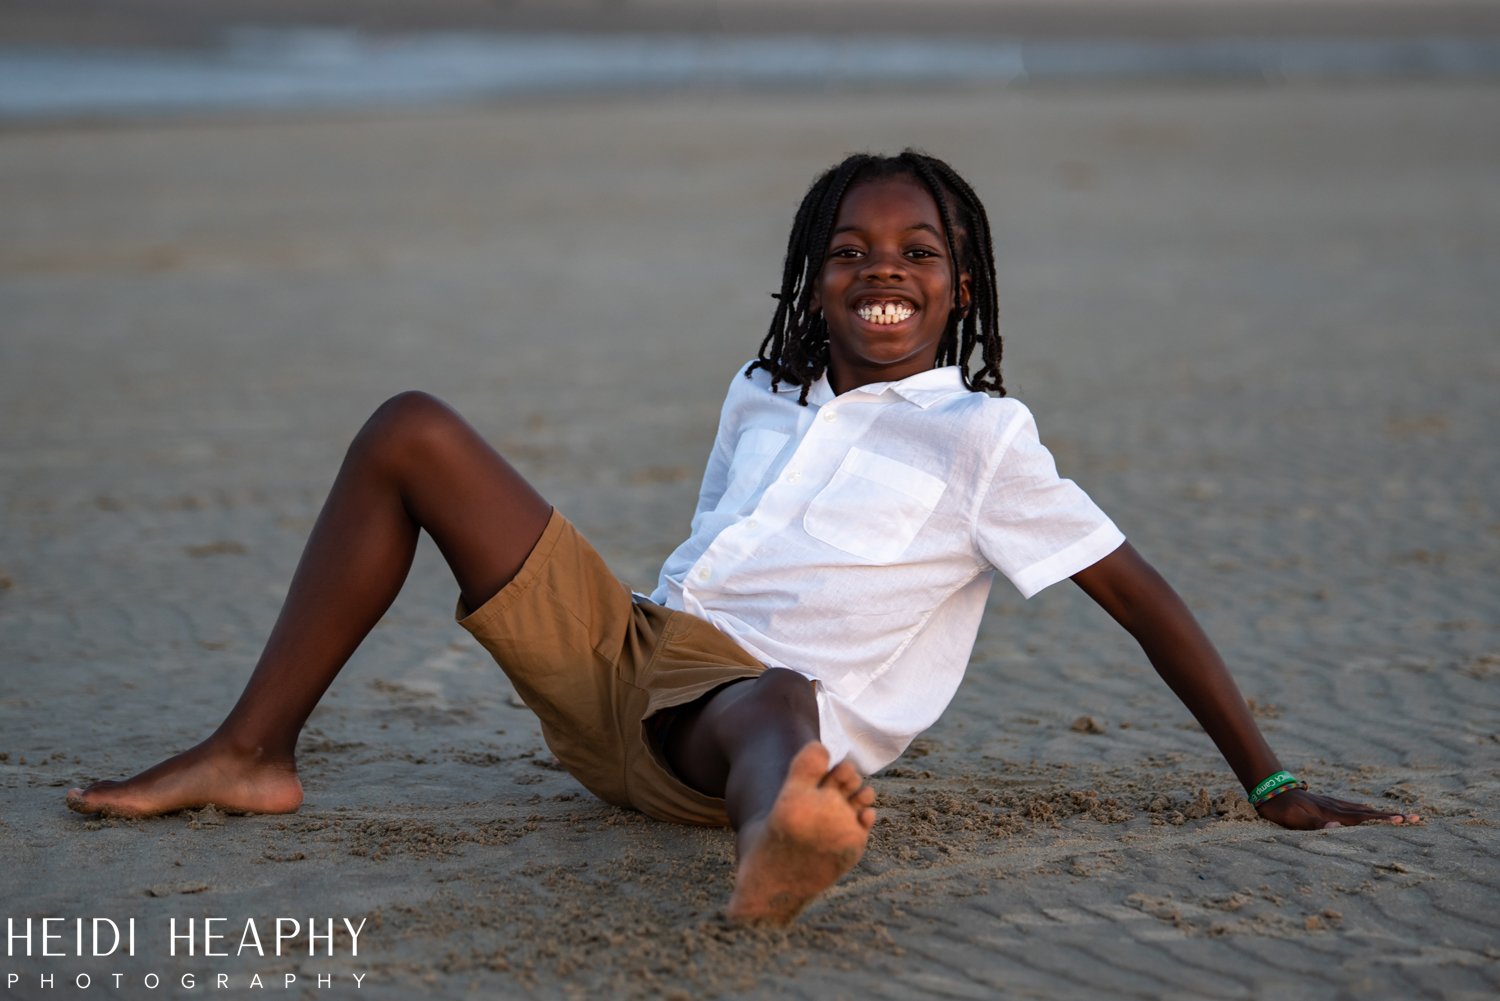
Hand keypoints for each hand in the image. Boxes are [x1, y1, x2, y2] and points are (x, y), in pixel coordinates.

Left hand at [1255, 789, 1420, 829]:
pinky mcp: (1326, 801)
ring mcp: (1332, 802)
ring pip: (1362, 808)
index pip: (1362, 818)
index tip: (1403, 821)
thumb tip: (1337, 828)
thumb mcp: (1294, 820)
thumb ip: (1314, 825)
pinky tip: (1366, 811)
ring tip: (1399, 816)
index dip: (1382, 820)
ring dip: (1381, 812)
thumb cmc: (1280, 808)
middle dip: (1391, 816)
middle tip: (1416, 818)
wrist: (1269, 788)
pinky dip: (1365, 809)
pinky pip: (1351, 806)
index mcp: (1332, 813)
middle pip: (1369, 812)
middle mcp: (1336, 806)